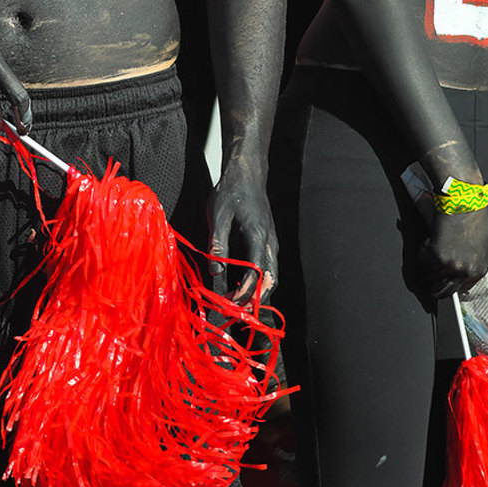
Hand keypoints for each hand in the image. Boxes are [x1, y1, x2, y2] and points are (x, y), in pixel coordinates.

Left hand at [207, 158, 276, 303]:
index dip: (247, 291)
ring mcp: (271, 242)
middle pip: (271, 280)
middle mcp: (270, 242)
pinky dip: (259, 281)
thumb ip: (218, 243)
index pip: (258, 272)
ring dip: (259, 292)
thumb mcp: (218, 215)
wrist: (247, 173)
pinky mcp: (267, 241)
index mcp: (259, 236)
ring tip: (239, 304)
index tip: (232, 304)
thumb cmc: (231, 191)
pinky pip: (268, 267)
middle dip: (257, 299)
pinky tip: (243, 286)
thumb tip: (215, 270)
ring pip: (272, 275)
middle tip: (237, 312)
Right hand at [418, 207, 487, 298]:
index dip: (449, 284)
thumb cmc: (475, 218)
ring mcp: (450, 266)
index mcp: (478, 270)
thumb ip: (474, 261)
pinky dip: (421, 250)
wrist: (464, 203)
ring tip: (429, 252)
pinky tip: (427, 240)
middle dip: (434, 285)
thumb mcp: (483, 245)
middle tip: (429, 277)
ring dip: (426, 265)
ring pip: (429, 276)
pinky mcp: (436, 255)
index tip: (443, 280)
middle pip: (443, 290)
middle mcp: (464, 272)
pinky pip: (422, 259)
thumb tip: (463, 266)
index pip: (461, 289)